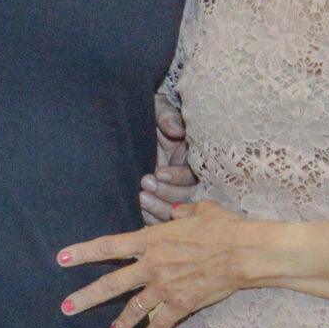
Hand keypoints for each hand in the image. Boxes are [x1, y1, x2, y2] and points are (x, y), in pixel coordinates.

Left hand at [58, 200, 252, 327]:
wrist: (244, 252)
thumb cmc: (224, 226)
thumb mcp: (200, 209)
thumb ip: (181, 212)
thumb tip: (175, 213)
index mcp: (151, 240)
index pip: (108, 247)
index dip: (82, 253)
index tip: (61, 259)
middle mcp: (152, 265)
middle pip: (111, 284)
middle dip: (86, 297)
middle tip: (66, 307)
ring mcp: (165, 287)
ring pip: (133, 308)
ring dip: (121, 322)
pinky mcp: (181, 304)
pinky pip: (161, 323)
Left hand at [139, 98, 197, 225]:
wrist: (134, 121)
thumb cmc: (152, 113)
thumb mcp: (159, 109)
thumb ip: (168, 117)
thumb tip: (177, 130)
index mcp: (193, 156)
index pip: (194, 173)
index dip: (179, 176)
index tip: (159, 172)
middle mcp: (189, 176)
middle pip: (188, 196)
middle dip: (168, 193)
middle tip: (146, 183)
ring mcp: (176, 190)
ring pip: (176, 210)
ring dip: (159, 208)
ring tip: (140, 199)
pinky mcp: (162, 200)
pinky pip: (163, 218)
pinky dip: (153, 218)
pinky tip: (140, 211)